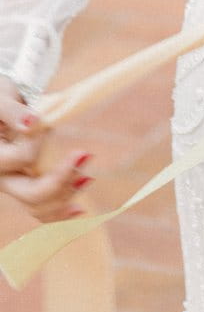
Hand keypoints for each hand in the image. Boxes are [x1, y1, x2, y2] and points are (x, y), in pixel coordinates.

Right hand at [0, 76, 91, 222]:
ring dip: (66, 195)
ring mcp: (15, 185)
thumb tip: (32, 123)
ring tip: (87, 178)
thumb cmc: (1, 102)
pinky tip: (80, 210)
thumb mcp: (2, 99)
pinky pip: (42, 210)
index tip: (47, 123)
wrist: (1, 110)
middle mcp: (3, 177)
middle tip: (84, 155)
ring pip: (39, 206)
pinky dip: (60, 212)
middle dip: (61, 180)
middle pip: (31, 193)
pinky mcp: (26, 188)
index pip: (23, 158)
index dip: (40, 142)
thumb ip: (12, 111)